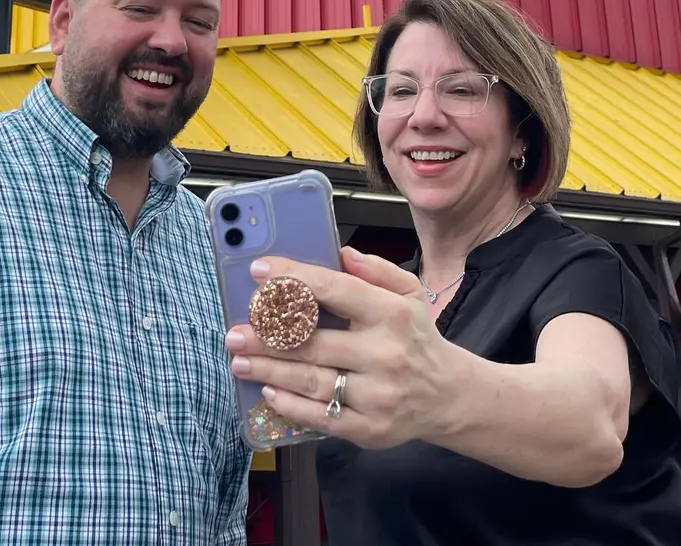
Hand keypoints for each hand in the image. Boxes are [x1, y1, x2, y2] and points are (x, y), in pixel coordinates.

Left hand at [225, 248, 462, 448]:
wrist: (446, 395)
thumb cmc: (416, 337)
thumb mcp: (409, 292)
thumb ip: (376, 269)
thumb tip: (342, 253)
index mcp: (391, 313)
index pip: (334, 290)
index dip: (293, 279)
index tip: (259, 272)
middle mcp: (384, 353)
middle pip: (313, 342)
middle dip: (266, 337)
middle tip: (233, 332)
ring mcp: (377, 394)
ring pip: (311, 380)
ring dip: (269, 370)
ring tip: (239, 360)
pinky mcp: (369, 428)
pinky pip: (320, 416)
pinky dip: (289, 404)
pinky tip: (267, 390)